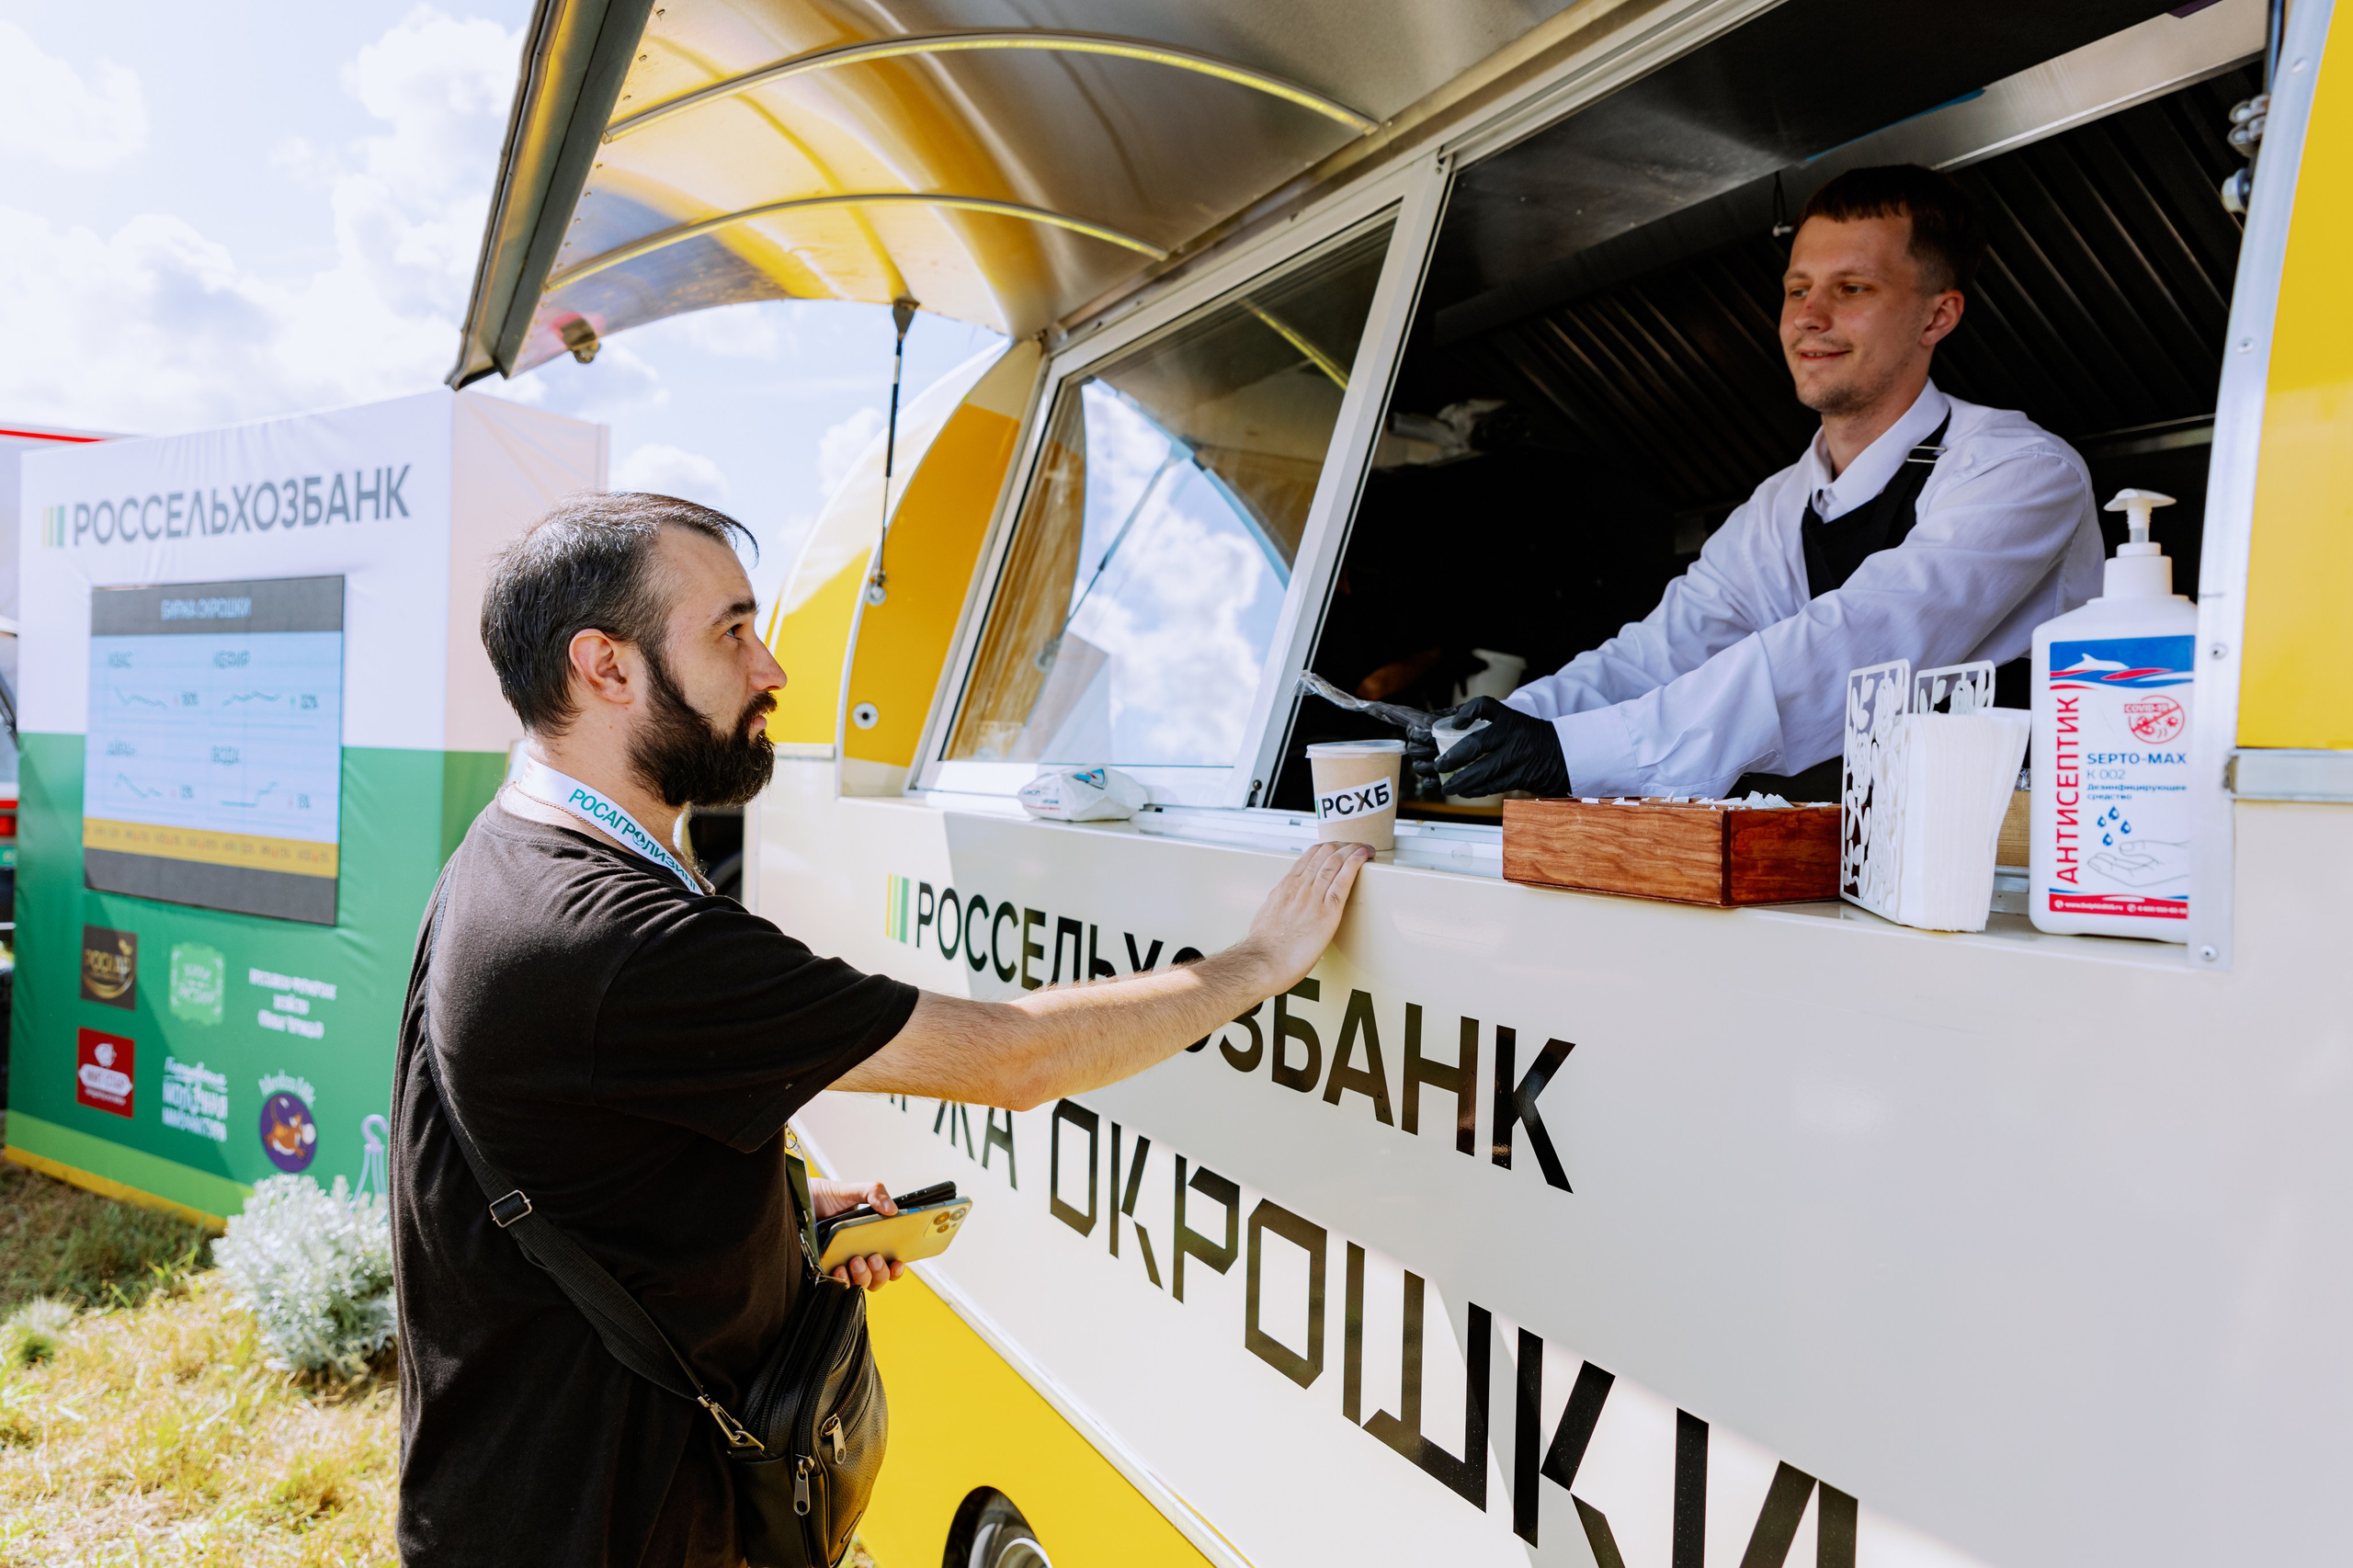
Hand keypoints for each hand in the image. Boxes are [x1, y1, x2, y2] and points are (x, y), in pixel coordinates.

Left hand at [810, 1178, 906, 1291]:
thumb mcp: (851, 1190)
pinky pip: (837, 1285)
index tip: (897, 1263)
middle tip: (874, 1257)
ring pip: (860, 1284)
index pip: (889, 1262)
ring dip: (862, 1277)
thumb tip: (892, 1210)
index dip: (896, 1268)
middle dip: (880, 1272)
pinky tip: (839, 1268)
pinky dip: (842, 1280)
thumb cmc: (823, 1196)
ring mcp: (841, 1264)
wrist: (797, 1198)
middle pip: (877, 1278)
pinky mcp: (823, 1270)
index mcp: (869, 1239)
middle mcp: (857, 1254)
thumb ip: (874, 1193)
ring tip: (855, 1260)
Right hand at [1236, 840, 1372, 994]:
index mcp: (1286, 886)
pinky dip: (1356, 863)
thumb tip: (1282, 902)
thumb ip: (1279, 903)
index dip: (1327, 848)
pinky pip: (1344, 880)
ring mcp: (1314, 897)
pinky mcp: (1327, 912)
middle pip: (1325, 853)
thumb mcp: (1267, 914)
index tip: (1336, 848)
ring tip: (1366, 848)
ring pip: (1336, 861)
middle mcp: (1300, 886)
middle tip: (1355, 847)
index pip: (1309, 856)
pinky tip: (1364, 856)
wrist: (1263, 960)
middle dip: (1343, 845)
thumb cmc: (1263, 945)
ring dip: (1354, 850)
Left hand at [1418, 696, 1568, 796]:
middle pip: (1476, 745)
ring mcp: (1517, 757)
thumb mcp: (1516, 722)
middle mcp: (1512, 736)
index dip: (1466, 712)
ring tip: (1447, 787)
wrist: (1566, 753)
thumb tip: (1456, 734)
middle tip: (1439, 765)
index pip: (1484, 705)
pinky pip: (1493, 785)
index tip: (1455, 723)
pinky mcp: (1521, 776)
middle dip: (1452, 758)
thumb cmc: (1533, 738)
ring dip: (1460, 780)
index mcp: (1510, 718)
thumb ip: (1491, 726)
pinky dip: (1476, 790)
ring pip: (1482, 771)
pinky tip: (1465, 791)